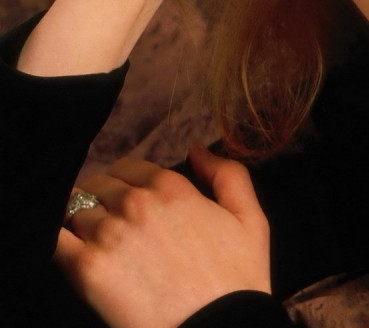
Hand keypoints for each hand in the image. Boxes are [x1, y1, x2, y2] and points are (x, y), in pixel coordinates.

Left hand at [55, 144, 270, 327]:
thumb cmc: (237, 280)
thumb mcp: (252, 219)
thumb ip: (229, 175)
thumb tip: (197, 150)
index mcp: (172, 187)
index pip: (128, 167)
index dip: (130, 183)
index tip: (134, 204)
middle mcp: (135, 203)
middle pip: (97, 185)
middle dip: (103, 199)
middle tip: (116, 226)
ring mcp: (107, 234)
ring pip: (73, 210)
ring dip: (82, 223)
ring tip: (99, 246)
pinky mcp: (85, 267)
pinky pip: (54, 239)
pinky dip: (58, 239)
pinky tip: (72, 252)